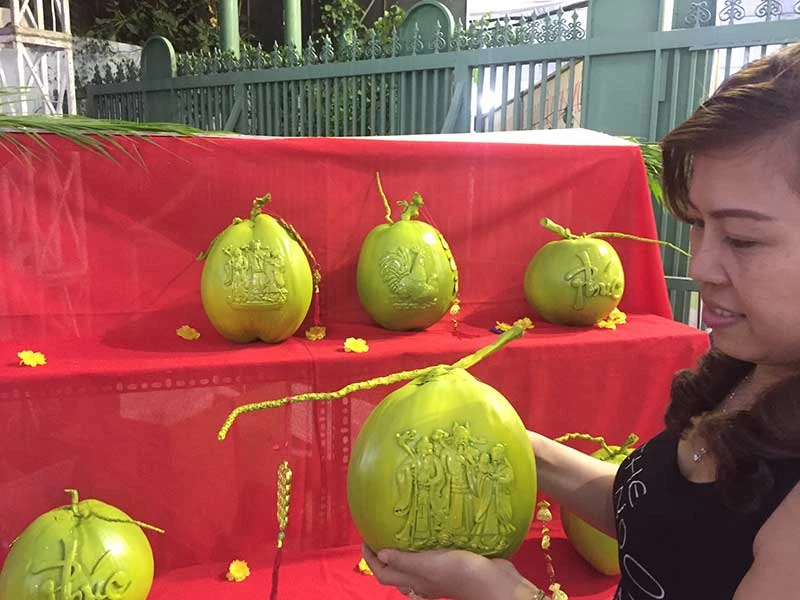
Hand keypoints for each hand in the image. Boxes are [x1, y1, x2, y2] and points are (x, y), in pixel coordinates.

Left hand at [361, 544, 540, 599]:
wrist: (496, 583)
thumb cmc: (461, 574)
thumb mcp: (429, 565)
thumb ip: (406, 561)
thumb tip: (380, 555)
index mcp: (415, 581)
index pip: (384, 574)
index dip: (371, 560)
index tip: (365, 540)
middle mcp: (424, 580)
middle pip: (397, 571)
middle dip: (385, 555)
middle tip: (382, 532)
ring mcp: (439, 575)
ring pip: (414, 566)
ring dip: (404, 551)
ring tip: (401, 531)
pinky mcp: (454, 566)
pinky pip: (433, 558)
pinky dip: (426, 548)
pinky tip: (430, 533)